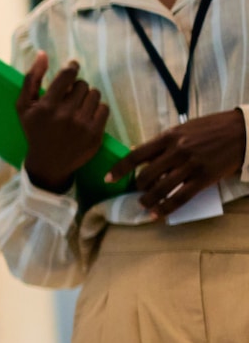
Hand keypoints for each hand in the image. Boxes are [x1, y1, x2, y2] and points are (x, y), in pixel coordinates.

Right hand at [16, 52, 107, 193]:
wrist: (48, 163)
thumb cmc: (35, 130)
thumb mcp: (23, 107)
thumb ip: (31, 79)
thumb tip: (42, 53)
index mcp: (46, 106)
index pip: (68, 75)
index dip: (72, 67)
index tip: (72, 68)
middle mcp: (65, 115)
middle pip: (83, 84)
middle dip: (77, 88)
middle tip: (70, 97)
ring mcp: (82, 125)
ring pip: (95, 95)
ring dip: (88, 97)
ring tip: (78, 107)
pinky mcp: (95, 134)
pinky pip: (104, 108)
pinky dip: (97, 109)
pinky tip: (86, 116)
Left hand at [105, 110, 247, 218]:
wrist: (242, 131)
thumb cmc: (211, 128)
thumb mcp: (183, 129)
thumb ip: (163, 142)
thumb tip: (138, 153)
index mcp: (168, 137)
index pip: (136, 155)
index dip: (119, 169)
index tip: (107, 179)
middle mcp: (176, 151)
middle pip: (146, 176)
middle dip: (138, 187)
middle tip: (138, 191)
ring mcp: (190, 166)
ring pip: (161, 189)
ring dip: (148, 200)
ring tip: (144, 204)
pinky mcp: (203, 178)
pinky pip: (180, 198)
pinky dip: (165, 208)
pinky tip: (157, 214)